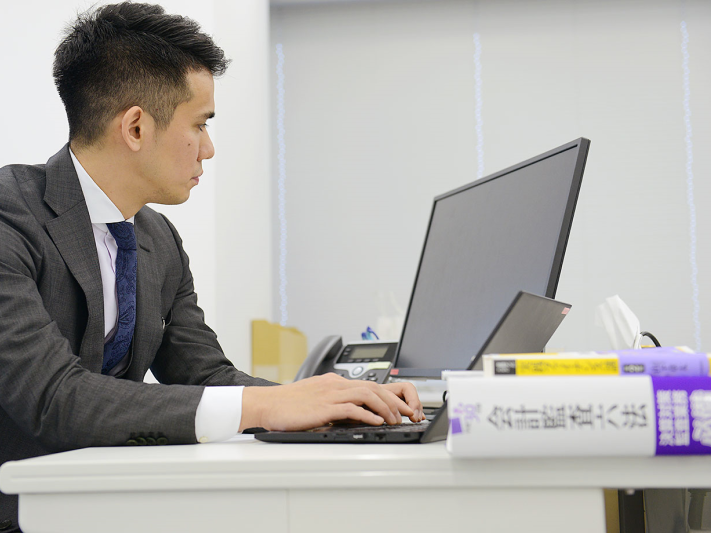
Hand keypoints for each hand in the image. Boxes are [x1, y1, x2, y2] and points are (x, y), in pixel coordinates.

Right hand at [240, 373, 424, 431]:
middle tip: (405, 414)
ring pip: (367, 394)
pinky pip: (353, 408)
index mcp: (334, 381)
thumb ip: (333, 403)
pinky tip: (377, 422)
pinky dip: (368, 415)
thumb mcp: (315, 400)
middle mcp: (335, 384)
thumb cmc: (287, 405)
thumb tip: (350, 415)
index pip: (368, 384)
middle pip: (374, 387)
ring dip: (385, 408)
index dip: (388, 395)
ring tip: (394, 420)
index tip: (399, 407)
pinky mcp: (325, 407)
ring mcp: (330, 394)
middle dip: (394, 401)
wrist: (267, 404)